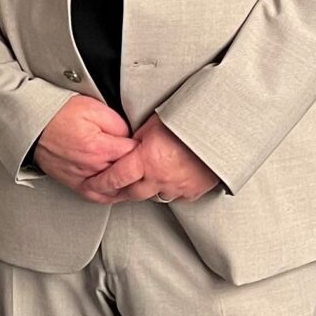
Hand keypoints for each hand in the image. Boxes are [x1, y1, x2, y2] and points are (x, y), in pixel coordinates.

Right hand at [33, 95, 137, 195]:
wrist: (34, 122)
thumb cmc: (60, 113)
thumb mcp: (94, 107)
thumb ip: (118, 123)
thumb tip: (131, 137)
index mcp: (99, 147)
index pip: (134, 154)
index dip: (144, 148)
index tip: (147, 144)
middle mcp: (91, 167)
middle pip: (127, 175)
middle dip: (139, 168)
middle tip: (146, 160)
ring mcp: (82, 178)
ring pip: (115, 190)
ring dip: (128, 185)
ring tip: (138, 178)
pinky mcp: (73, 183)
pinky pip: (97, 197)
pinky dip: (111, 196)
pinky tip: (118, 191)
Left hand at [79, 114, 220, 206]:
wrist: (223, 129)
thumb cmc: (191, 119)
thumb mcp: (155, 123)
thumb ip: (138, 138)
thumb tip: (127, 143)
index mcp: (146, 160)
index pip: (114, 178)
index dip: (99, 183)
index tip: (91, 185)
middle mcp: (160, 178)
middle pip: (131, 192)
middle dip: (120, 191)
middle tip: (112, 188)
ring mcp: (177, 187)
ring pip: (153, 196)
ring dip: (145, 190)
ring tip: (142, 180)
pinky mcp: (193, 191)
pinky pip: (175, 195)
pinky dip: (168, 190)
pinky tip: (167, 180)